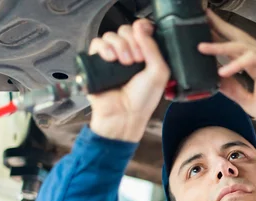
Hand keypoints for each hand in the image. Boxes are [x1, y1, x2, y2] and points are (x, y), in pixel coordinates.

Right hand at [88, 19, 170, 141]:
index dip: (142, 30)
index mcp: (144, 56)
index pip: (141, 31)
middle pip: (125, 31)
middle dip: (132, 42)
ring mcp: (111, 58)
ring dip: (120, 46)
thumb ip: (153, 48)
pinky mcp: (96, 63)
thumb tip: (141, 28)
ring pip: (111, 36)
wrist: (125, 116)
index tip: (145, 36)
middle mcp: (127, 55)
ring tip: (124, 63)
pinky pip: (96, 44)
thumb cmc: (142, 101)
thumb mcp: (159, 73)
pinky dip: (104, 48)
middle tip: (137, 59)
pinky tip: (111, 59)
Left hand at [198, 9, 255, 131]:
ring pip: (241, 47)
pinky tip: (224, 71)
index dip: (219, 41)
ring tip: (202, 47)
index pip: (233, 50)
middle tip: (202, 18)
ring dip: (220, 46)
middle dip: (219, 28)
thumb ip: (234, 91)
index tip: (201, 38)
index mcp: (255, 67)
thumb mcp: (250, 103)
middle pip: (236, 39)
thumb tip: (216, 82)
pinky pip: (252, 59)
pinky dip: (237, 64)